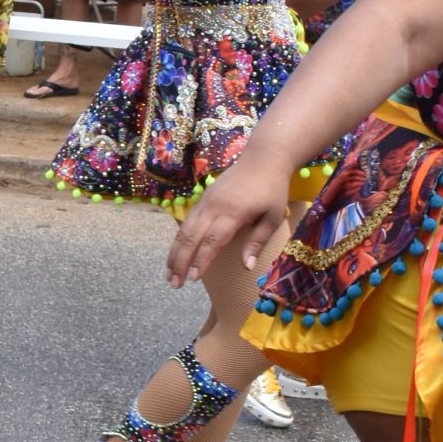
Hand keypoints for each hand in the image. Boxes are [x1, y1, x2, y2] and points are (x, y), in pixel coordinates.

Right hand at [167, 151, 292, 285]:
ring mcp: (205, 202)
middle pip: (191, 237)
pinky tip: (176, 254)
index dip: (201, 261)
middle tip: (175, 283)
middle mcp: (214, 207)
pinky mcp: (203, 199)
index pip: (212, 241)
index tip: (193, 279)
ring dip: (175, 253)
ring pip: (184, 230)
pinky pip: (187, 222)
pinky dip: (179, 240)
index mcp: (233, 213)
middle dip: (181, 262)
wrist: (263, 158)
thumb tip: (247, 267)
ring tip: (169, 274)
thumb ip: (257, 242)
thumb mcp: (273, 217)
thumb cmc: (272, 189)